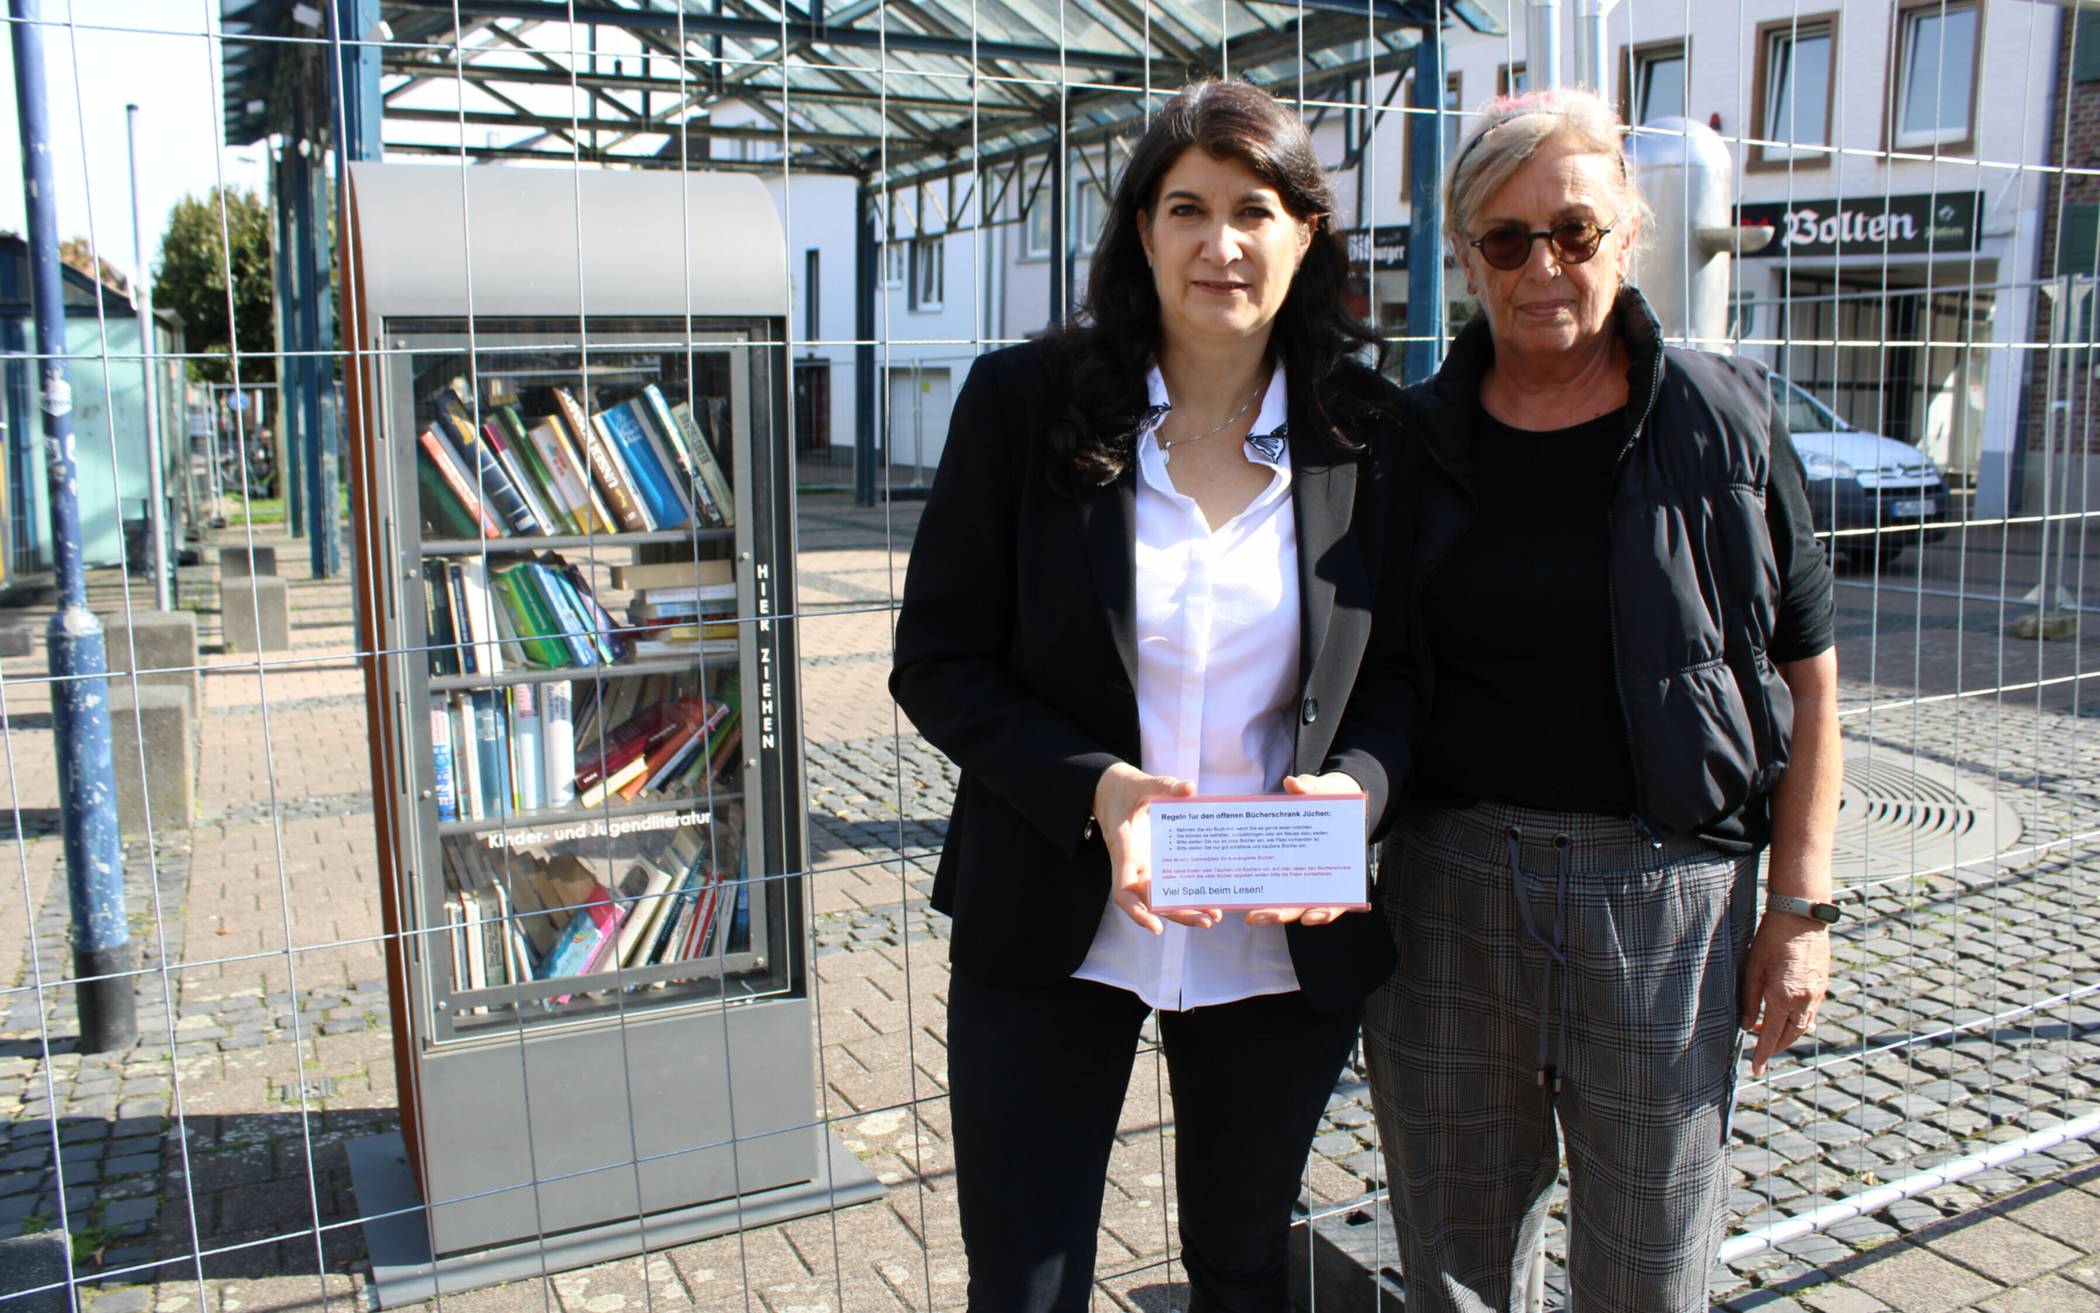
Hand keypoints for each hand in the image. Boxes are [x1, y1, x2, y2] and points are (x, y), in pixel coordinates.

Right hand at [1093, 763, 1214, 933]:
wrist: (1111, 789)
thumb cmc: (1122, 788)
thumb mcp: (1139, 783)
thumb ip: (1162, 786)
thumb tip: (1189, 788)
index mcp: (1124, 851)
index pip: (1124, 892)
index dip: (1137, 913)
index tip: (1156, 927)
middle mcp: (1133, 865)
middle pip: (1150, 902)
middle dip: (1177, 914)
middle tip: (1208, 921)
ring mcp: (1144, 865)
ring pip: (1162, 897)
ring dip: (1186, 909)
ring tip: (1215, 916)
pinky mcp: (1154, 861)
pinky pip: (1169, 883)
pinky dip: (1186, 892)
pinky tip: (1210, 897)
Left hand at [1245, 772, 1365, 927]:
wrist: (1327, 797)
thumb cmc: (1331, 798)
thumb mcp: (1326, 793)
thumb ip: (1311, 790)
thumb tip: (1293, 784)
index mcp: (1338, 866)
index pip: (1336, 899)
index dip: (1325, 912)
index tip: (1311, 917)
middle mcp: (1319, 877)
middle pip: (1302, 904)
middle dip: (1281, 913)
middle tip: (1257, 916)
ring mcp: (1300, 875)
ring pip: (1286, 901)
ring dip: (1269, 911)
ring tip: (1249, 915)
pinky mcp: (1283, 868)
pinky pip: (1273, 886)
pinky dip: (1263, 894)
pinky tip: (1246, 900)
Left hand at [1739, 910, 1831, 1075]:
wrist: (1801, 918)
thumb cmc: (1770, 940)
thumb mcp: (1752, 969)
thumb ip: (1748, 1001)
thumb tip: (1746, 1027)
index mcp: (1783, 998)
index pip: (1771, 1036)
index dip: (1762, 1054)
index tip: (1756, 1069)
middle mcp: (1804, 1000)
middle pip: (1791, 1036)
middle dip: (1776, 1046)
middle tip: (1760, 1048)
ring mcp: (1816, 994)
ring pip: (1803, 1026)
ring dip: (1787, 1034)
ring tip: (1768, 1030)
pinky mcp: (1822, 986)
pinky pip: (1811, 1013)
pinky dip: (1798, 1021)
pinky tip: (1785, 1014)